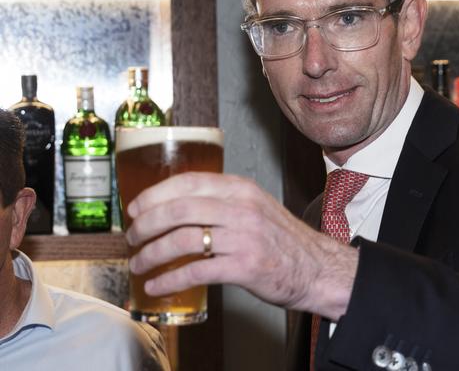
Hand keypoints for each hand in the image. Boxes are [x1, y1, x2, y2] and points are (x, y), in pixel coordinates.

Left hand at [125, 172, 357, 319]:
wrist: (317, 268)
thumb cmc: (283, 240)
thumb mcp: (256, 207)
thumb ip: (223, 202)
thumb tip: (177, 206)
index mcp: (241, 189)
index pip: (188, 183)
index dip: (154, 195)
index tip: (135, 208)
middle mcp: (241, 208)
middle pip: (179, 210)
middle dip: (146, 224)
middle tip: (131, 237)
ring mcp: (243, 237)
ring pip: (182, 240)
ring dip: (152, 253)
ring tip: (139, 263)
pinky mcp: (244, 267)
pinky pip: (195, 271)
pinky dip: (169, 279)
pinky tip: (156, 285)